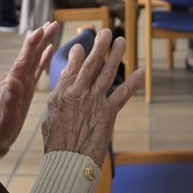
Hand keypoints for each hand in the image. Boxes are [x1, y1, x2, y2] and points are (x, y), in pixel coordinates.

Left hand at [0, 22, 59, 154]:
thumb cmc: (0, 127)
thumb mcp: (5, 114)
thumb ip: (9, 98)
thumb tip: (13, 79)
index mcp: (13, 81)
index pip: (24, 58)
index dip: (32, 43)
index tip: (41, 29)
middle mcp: (18, 77)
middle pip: (31, 53)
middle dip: (41, 37)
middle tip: (53, 23)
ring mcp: (23, 81)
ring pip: (35, 58)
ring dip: (43, 43)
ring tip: (52, 30)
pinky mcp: (27, 88)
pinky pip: (37, 69)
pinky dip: (44, 58)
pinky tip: (50, 50)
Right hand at [42, 30, 144, 163]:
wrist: (68, 160)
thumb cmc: (57, 140)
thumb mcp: (51, 112)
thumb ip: (60, 90)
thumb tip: (65, 73)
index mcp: (63, 92)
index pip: (73, 66)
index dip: (79, 54)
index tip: (82, 44)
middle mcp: (79, 93)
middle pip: (92, 64)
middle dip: (100, 46)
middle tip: (107, 32)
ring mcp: (94, 102)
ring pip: (107, 73)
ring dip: (116, 56)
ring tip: (122, 41)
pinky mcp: (108, 114)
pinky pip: (123, 95)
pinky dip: (132, 83)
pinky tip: (140, 71)